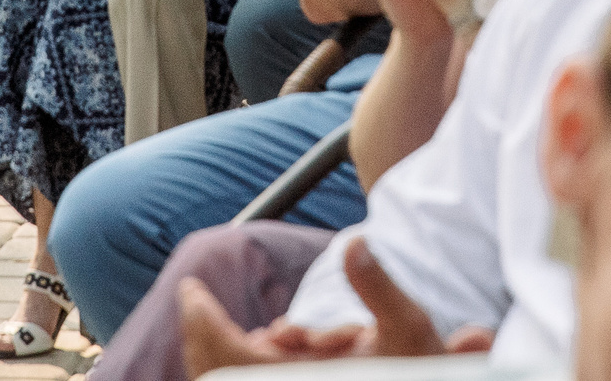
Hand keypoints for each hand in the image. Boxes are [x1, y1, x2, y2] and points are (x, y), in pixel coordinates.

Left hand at [177, 238, 491, 375]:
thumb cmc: (421, 368)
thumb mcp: (409, 329)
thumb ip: (379, 287)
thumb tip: (355, 242)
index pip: (229, 356)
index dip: (202, 322)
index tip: (190, 290)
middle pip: (217, 374)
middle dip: (203, 336)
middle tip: (194, 303)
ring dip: (221, 356)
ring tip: (224, 327)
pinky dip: (240, 371)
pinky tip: (268, 350)